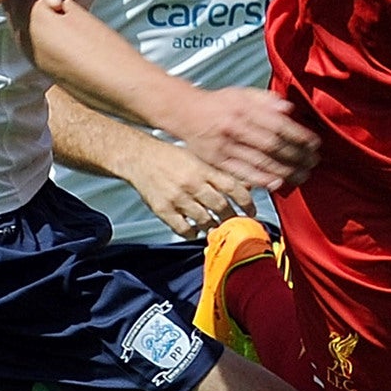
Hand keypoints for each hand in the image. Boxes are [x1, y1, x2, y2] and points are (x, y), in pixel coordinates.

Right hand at [125, 138, 254, 238]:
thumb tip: (245, 185)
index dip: (247, 202)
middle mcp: (192, 183)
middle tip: (236, 222)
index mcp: (203, 169)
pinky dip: (193, 233)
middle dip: (232, 217)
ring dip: (215, 226)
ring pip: (205, 219)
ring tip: (217, 227)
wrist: (139, 158)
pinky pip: (183, 229)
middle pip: (221, 206)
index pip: (233, 187)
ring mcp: (177, 197)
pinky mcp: (163, 210)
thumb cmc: (169, 157)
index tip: (251, 211)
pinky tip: (197, 231)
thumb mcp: (198, 158)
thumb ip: (220, 173)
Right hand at [170, 86, 319, 194]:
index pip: (278, 124)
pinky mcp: (217, 160)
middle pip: (272, 145)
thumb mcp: (241, 93)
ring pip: (260, 161)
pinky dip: (261, 179)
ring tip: (303, 175)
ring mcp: (225, 145)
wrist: (185, 112)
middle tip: (313, 161)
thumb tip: (289, 109)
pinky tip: (278, 183)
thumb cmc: (219, 103)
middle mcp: (235, 127)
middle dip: (297, 155)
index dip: (299, 135)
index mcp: (244, 108)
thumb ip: (266, 100)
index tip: (315, 143)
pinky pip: (243, 173)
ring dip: (285, 170)